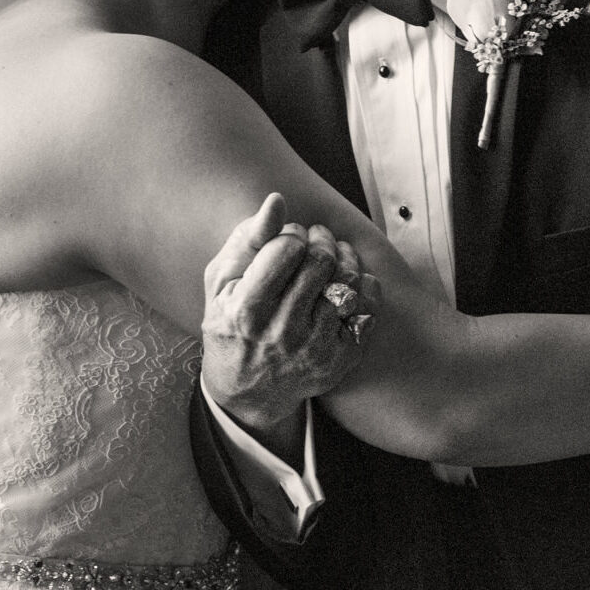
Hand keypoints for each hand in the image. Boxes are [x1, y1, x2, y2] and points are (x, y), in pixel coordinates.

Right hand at [200, 194, 373, 434]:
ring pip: (348, 282)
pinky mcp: (340, 359)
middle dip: (321, 240)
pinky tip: (347, 282)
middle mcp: (283, 332)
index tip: (288, 238)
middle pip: (321, 262)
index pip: (288, 248)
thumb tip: (277, 201)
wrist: (247, 388)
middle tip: (315, 239)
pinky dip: (363, 286)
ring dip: (345, 257)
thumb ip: (247, 239)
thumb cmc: (231, 324)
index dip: (292, 233)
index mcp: (247, 310)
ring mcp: (315, 348)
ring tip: (334, 254)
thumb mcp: (221, 282)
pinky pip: (368, 308)